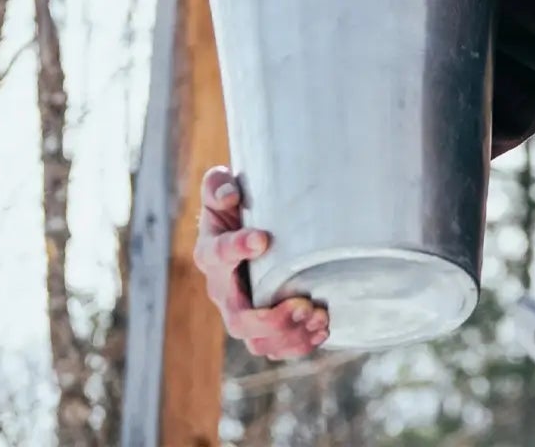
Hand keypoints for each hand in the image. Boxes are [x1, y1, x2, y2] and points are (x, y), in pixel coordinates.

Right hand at [193, 166, 329, 360]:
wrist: (244, 231)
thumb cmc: (234, 208)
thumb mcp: (220, 189)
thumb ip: (218, 186)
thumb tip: (231, 195)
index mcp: (210, 254)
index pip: (218, 254)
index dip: (237, 248)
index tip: (261, 238)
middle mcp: (222, 291)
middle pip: (239, 321)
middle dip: (272, 320)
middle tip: (303, 303)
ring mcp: (242, 313)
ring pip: (259, 343)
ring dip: (291, 336)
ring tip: (319, 315)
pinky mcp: (264, 325)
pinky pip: (277, 347)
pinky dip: (301, 344)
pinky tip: (323, 326)